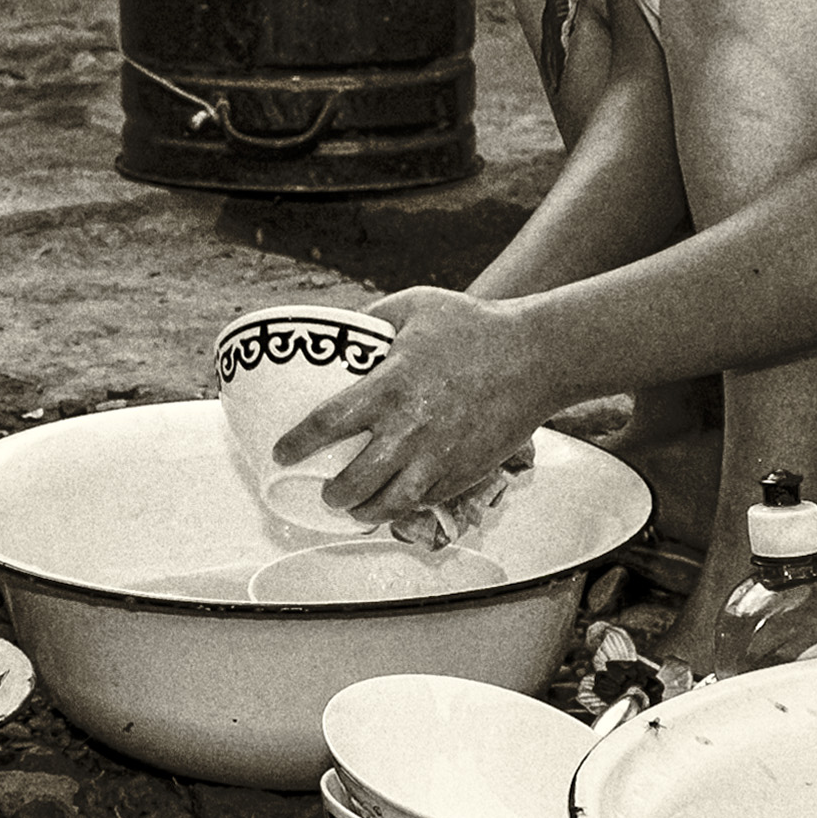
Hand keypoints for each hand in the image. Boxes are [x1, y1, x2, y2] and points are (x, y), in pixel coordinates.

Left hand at [274, 291, 562, 526]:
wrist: (536, 356)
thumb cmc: (475, 326)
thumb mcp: (415, 305)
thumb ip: (372, 319)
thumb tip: (342, 330)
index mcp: (388, 386)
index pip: (325, 424)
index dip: (296, 443)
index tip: (280, 451)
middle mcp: (408, 428)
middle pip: (353, 481)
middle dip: (331, 493)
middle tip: (322, 490)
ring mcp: (437, 456)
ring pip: (388, 504)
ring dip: (363, 512)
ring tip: (353, 508)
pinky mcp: (463, 472)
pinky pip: (423, 502)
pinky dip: (402, 508)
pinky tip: (393, 503)